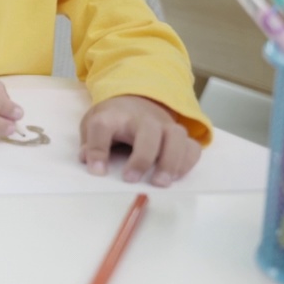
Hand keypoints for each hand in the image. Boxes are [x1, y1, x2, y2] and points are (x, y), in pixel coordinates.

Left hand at [79, 94, 201, 186]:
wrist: (134, 100)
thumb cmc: (113, 120)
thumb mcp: (93, 126)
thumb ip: (91, 145)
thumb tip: (94, 166)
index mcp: (113, 115)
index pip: (102, 126)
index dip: (97, 148)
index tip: (97, 171)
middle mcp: (141, 118)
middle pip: (148, 130)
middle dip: (142, 157)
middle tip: (131, 179)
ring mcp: (164, 124)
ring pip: (175, 136)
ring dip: (170, 161)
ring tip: (160, 182)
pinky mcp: (180, 136)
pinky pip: (192, 146)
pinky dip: (187, 162)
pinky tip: (175, 177)